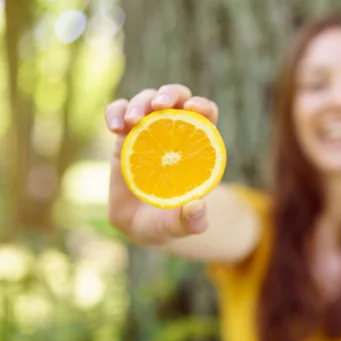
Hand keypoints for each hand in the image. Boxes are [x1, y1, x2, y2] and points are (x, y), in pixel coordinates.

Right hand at [105, 84, 219, 243]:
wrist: (140, 225)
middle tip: (159, 107)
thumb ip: (192, 221)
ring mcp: (148, 130)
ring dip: (139, 103)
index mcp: (197, 146)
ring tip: (130, 122)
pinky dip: (115, 111)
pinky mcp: (124, 135)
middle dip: (170, 94)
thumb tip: (197, 207)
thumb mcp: (179, 226)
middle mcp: (174, 132)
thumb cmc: (166, 223)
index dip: (202, 106)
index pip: (206, 114)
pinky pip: (118, 111)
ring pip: (147, 99)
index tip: (193, 109)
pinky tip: (113, 127)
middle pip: (177, 97)